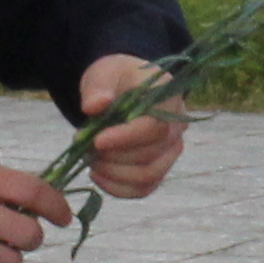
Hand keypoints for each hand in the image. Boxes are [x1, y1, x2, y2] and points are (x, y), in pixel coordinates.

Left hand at [77, 55, 186, 201]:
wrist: (124, 90)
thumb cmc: (116, 80)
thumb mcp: (103, 73)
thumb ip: (97, 87)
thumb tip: (94, 107)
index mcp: (168, 98)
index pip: (154, 127)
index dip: (125, 138)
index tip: (96, 140)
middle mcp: (177, 127)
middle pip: (150, 154)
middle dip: (113, 156)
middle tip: (86, 147)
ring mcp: (171, 151)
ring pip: (148, 176)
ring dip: (113, 173)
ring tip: (90, 159)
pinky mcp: (161, 169)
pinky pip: (143, 189)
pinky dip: (117, 188)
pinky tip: (97, 174)